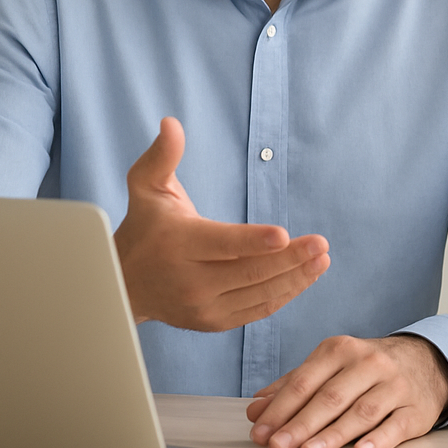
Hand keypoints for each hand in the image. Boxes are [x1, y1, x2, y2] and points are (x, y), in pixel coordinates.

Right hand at [113, 116, 329, 330]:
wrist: (125, 284)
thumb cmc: (144, 228)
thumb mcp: (146, 188)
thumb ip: (162, 157)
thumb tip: (171, 124)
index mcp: (178, 244)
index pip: (222, 244)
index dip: (253, 241)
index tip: (283, 235)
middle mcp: (191, 280)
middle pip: (249, 272)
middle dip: (290, 259)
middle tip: (321, 245)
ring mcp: (203, 306)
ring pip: (258, 294)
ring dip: (295, 278)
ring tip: (322, 259)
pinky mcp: (213, 322)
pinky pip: (256, 310)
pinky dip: (284, 295)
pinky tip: (306, 277)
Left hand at [247, 334, 447, 447]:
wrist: (427, 361)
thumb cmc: (369, 368)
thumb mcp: (331, 366)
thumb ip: (294, 386)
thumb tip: (257, 408)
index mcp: (342, 350)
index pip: (306, 380)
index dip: (281, 408)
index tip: (261, 431)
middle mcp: (370, 363)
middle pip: (331, 397)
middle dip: (301, 424)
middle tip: (279, 445)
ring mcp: (395, 385)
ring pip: (362, 411)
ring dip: (334, 434)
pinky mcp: (416, 409)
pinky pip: (397, 425)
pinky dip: (379, 439)